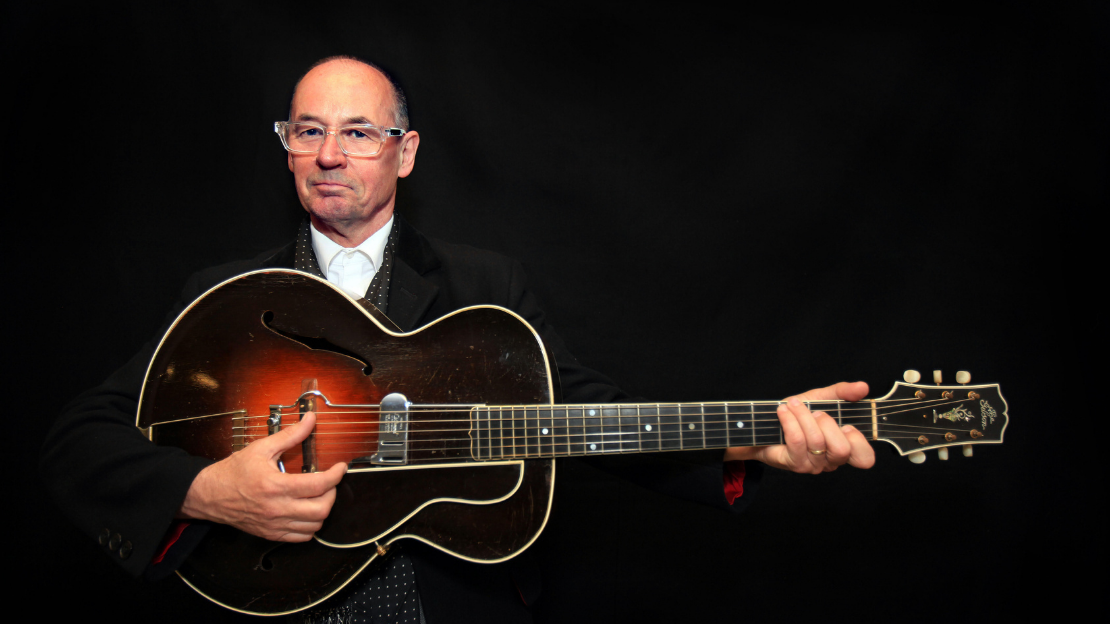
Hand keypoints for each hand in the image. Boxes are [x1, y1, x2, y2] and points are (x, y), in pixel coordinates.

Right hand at [178, 412, 347, 541]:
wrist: (210, 494)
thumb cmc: (233, 472)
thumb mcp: (261, 448)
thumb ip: (289, 435)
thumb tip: (309, 420)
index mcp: (276, 486)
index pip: (318, 485)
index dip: (336, 475)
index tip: (340, 467)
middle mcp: (277, 508)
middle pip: (321, 509)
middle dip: (332, 494)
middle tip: (328, 482)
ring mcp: (275, 524)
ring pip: (314, 526)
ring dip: (323, 510)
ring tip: (318, 496)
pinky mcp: (271, 534)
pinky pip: (301, 538)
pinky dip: (311, 526)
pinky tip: (307, 512)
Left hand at [724, 382, 875, 472]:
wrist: (766, 426)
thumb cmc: (798, 415)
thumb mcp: (822, 398)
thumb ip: (843, 392)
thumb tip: (863, 387)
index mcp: (844, 447)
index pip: (865, 459)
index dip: (859, 441)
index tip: (846, 425)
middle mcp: (831, 461)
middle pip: (841, 450)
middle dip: (828, 424)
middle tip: (816, 412)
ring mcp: (813, 465)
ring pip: (817, 441)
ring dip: (804, 416)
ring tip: (794, 405)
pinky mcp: (794, 464)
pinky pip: (797, 440)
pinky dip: (790, 420)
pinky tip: (784, 411)